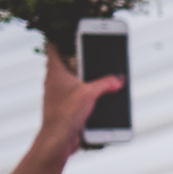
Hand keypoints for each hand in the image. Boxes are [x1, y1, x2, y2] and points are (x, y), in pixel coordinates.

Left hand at [29, 48, 123, 164]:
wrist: (58, 139)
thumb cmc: (66, 113)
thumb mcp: (90, 93)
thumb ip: (106, 83)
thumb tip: (119, 78)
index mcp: (55, 71)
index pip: (53, 47)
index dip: (62, 38)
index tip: (71, 34)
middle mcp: (53, 81)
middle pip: (65, 64)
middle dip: (79, 61)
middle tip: (93, 57)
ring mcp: (58, 95)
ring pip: (71, 82)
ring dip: (84, 81)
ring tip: (100, 81)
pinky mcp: (65, 109)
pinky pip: (76, 98)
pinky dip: (86, 97)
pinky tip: (98, 101)